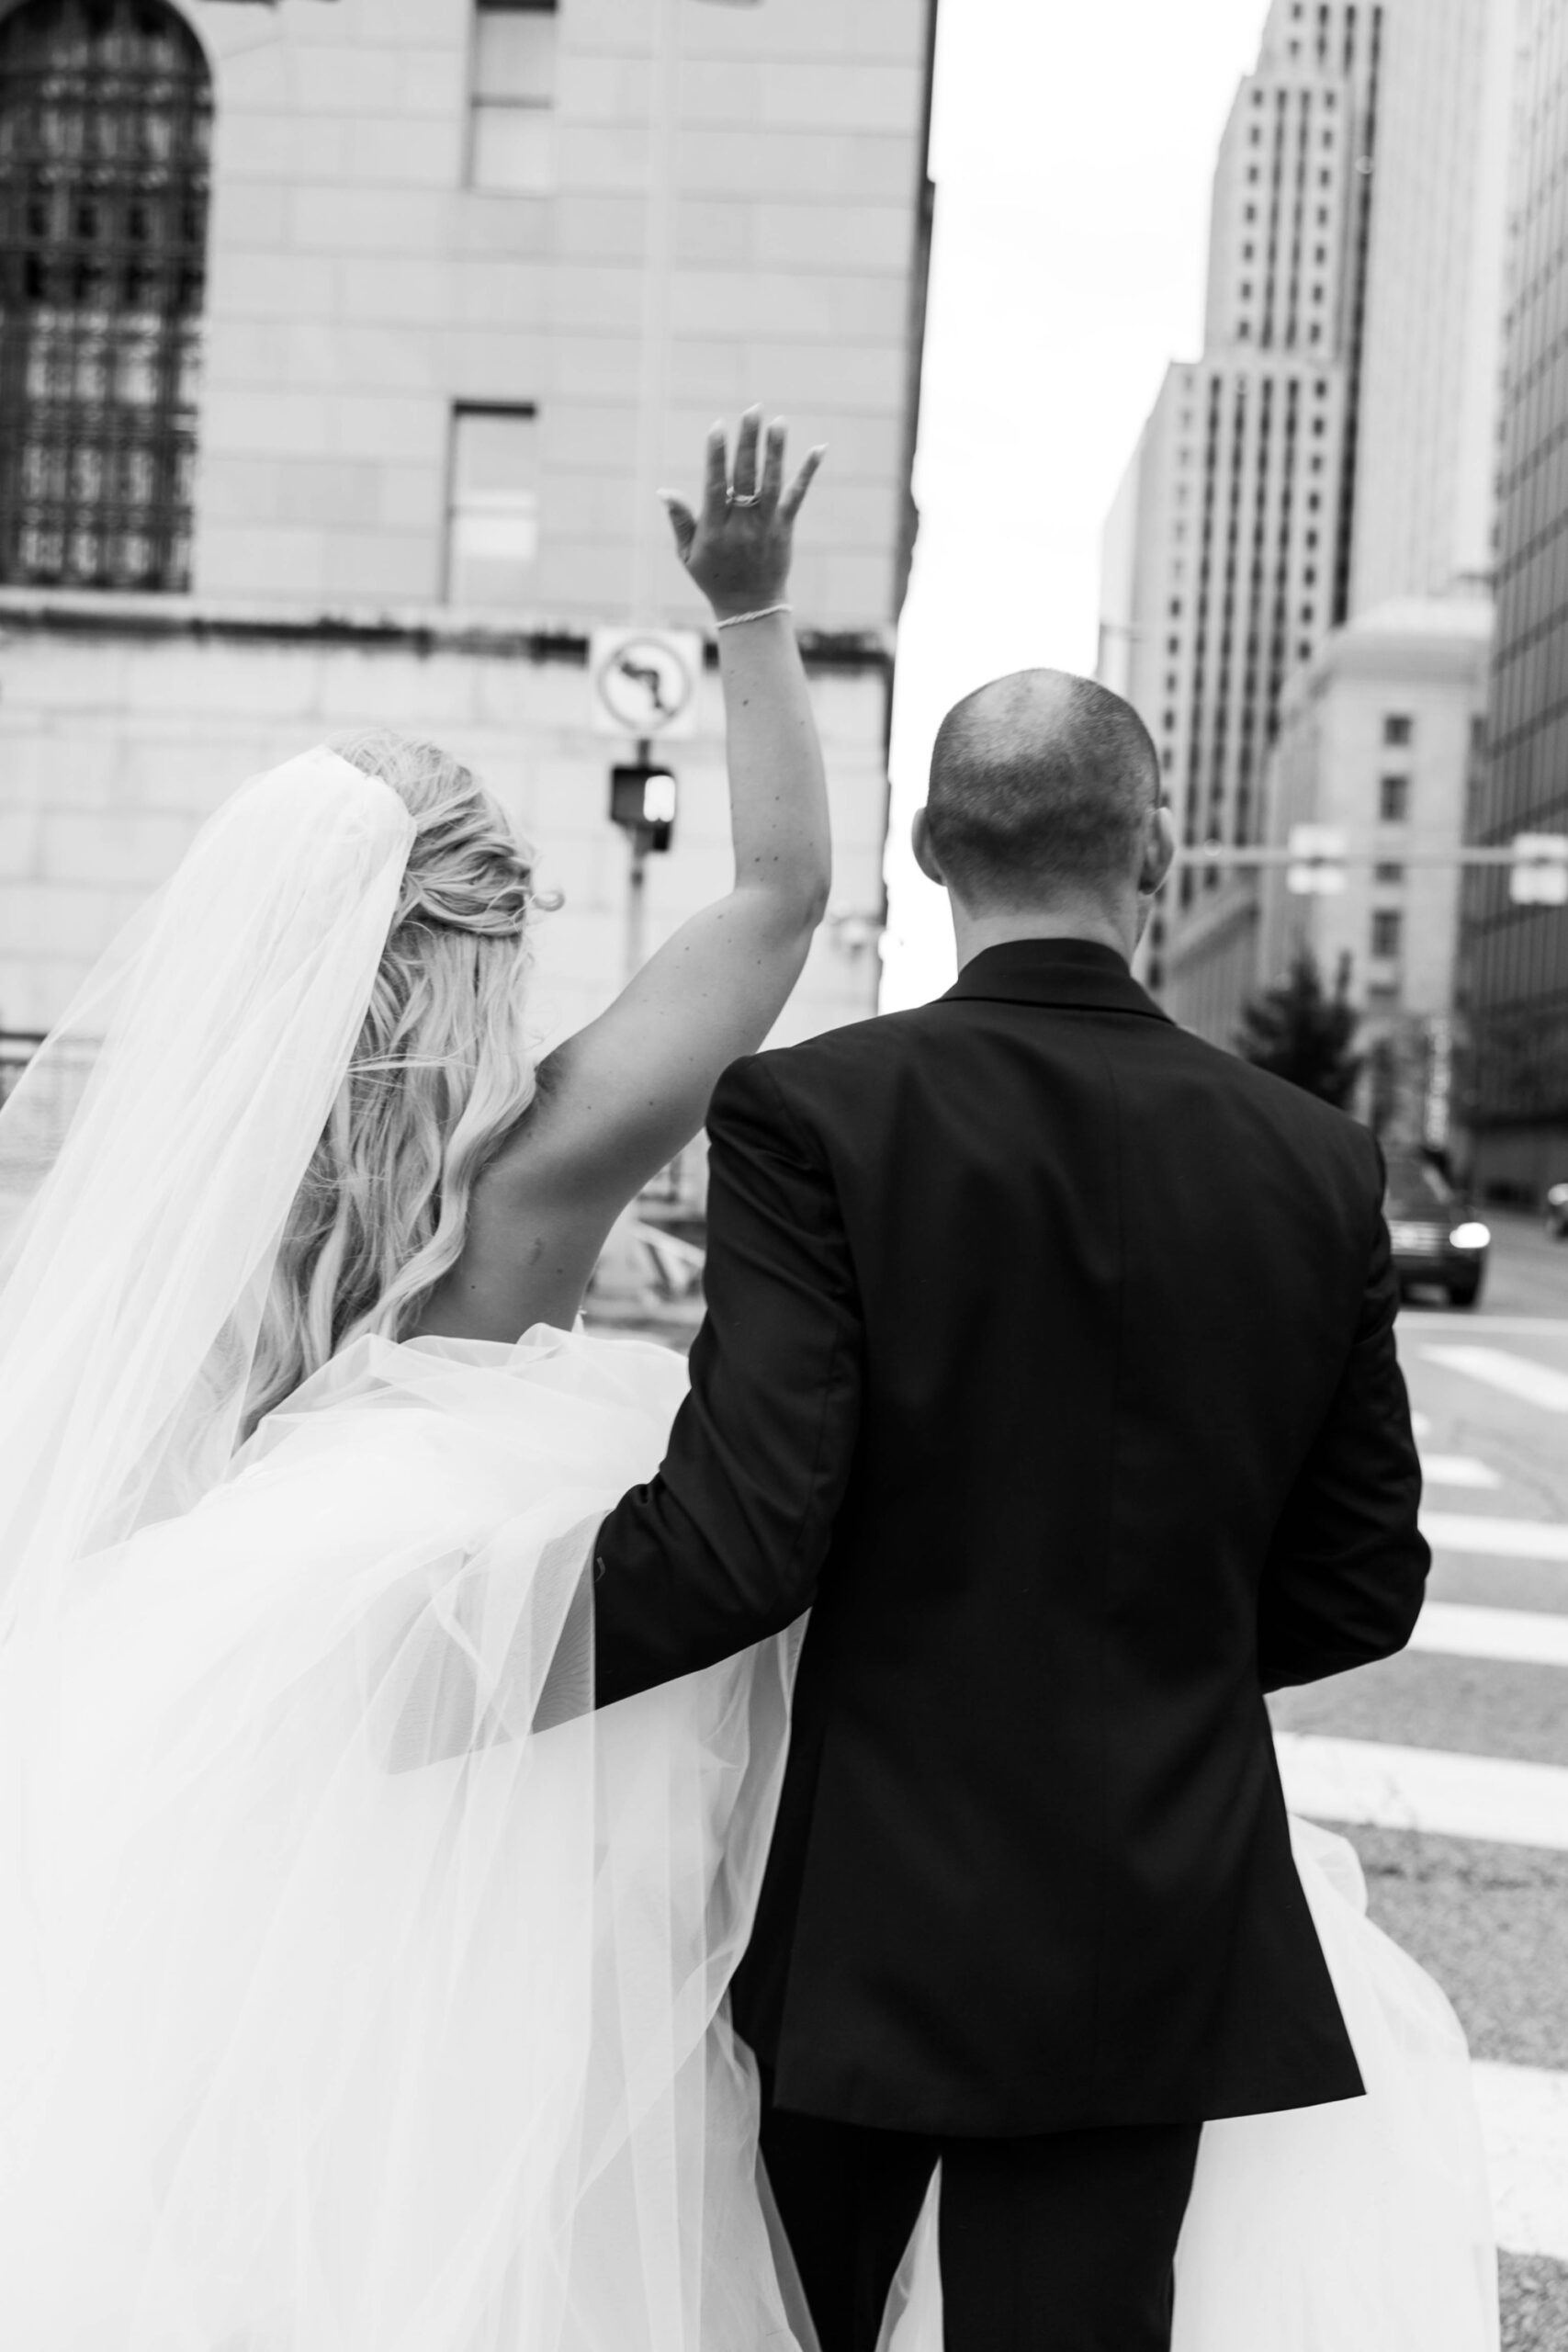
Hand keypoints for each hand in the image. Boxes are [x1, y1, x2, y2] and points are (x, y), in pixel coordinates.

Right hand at [659, 408, 823, 620]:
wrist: (750, 608)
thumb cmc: (713, 578)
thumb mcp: (687, 555)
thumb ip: (680, 521)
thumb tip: (664, 491)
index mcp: (714, 530)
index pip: (715, 487)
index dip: (716, 457)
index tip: (717, 428)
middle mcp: (741, 526)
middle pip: (745, 478)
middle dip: (748, 443)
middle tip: (752, 411)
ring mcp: (766, 527)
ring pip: (771, 484)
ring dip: (775, 451)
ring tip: (778, 422)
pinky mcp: (784, 528)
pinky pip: (797, 496)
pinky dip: (807, 472)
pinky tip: (819, 448)